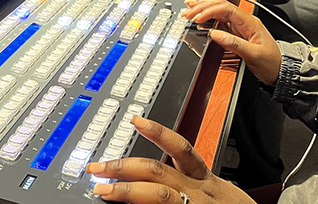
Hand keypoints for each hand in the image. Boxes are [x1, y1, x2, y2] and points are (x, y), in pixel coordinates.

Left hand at [87, 117, 255, 203]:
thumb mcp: (219, 196)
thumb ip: (193, 184)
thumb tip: (160, 179)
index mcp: (206, 181)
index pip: (182, 149)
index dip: (158, 132)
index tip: (135, 120)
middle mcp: (201, 192)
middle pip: (159, 170)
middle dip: (124, 166)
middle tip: (98, 166)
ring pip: (158, 195)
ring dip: (126, 191)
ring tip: (103, 189)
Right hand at [181, 0, 280, 85]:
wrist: (281, 72)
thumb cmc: (272, 63)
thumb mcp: (253, 54)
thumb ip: (234, 43)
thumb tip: (215, 34)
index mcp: (250, 22)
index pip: (227, 9)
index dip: (210, 11)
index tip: (198, 18)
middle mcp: (244, 22)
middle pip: (221, 7)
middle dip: (203, 7)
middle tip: (188, 12)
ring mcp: (240, 27)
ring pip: (219, 13)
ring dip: (204, 10)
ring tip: (190, 10)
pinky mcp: (236, 34)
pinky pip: (220, 22)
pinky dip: (208, 19)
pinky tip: (200, 19)